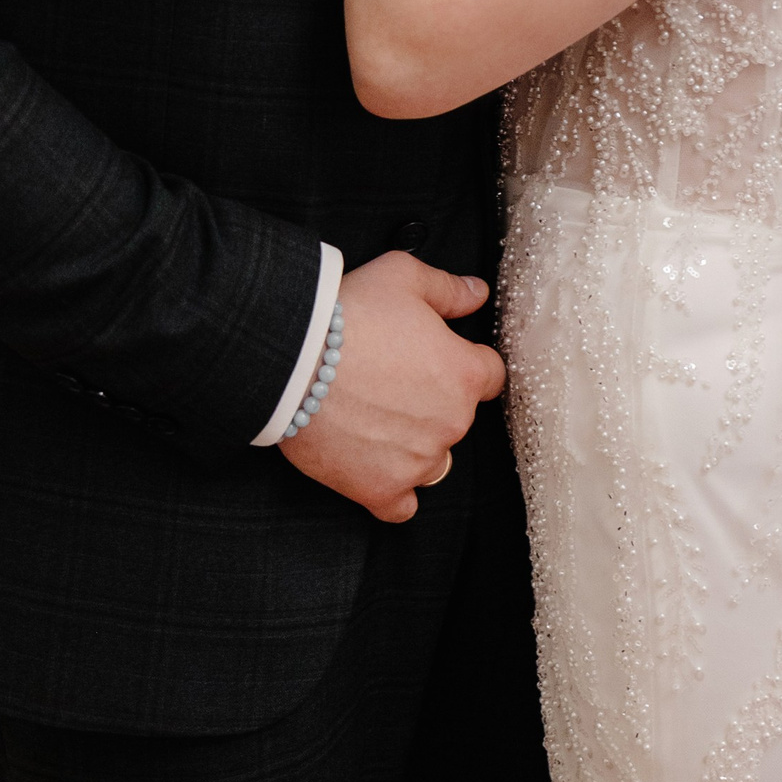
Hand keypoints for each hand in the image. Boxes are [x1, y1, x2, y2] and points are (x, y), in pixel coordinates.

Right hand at [281, 250, 504, 521]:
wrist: (292, 360)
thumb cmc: (349, 313)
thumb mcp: (403, 276)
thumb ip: (448, 289)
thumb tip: (477, 294)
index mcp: (464, 373)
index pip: (489, 375)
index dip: (463, 362)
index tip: (435, 358)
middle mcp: (451, 423)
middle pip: (458, 417)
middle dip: (433, 401)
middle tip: (390, 380)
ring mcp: (418, 462)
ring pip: (433, 460)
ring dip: (415, 445)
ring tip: (375, 419)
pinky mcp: (381, 489)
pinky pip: (402, 506)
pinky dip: (392, 490)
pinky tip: (374, 467)